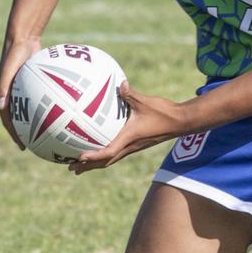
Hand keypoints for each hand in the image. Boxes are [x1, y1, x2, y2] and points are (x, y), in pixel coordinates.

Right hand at [0, 36, 40, 148]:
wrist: (22, 37)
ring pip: (30, 110)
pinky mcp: (30, 83)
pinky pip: (39, 97)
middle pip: (19, 119)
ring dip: (38, 121)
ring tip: (51, 132)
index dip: (14, 135)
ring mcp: (21, 90)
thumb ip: (3, 87)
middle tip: (38, 144)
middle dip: (27, 133)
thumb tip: (2, 105)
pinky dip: (47, 105)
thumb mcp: (8, 70)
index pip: (7, 121)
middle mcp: (11, 95)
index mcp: (2, 95)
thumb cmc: (14, 52)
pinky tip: (62, 110)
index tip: (23, 146)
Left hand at [70, 83, 186, 173]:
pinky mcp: (136, 144)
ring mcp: (133, 147)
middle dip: (88, 166)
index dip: (94, 156)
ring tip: (79, 165)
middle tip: (71, 168)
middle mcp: (130, 146)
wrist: (180, 122)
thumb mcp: (145, 101)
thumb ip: (130, 94)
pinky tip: (98, 147)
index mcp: (129, 138)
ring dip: (95, 164)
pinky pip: (116, 153)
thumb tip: (121, 83)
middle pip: (106, 162)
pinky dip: (104, 155)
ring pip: (110, 160)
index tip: (79, 158)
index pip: (109, 151)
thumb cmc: (163, 112)